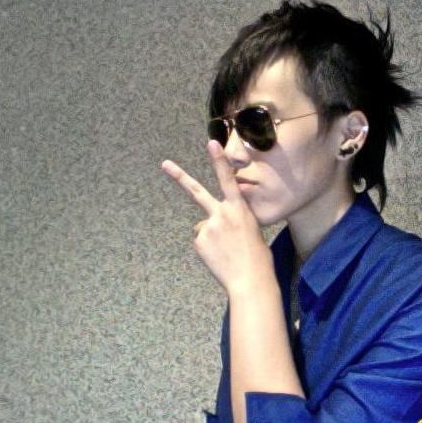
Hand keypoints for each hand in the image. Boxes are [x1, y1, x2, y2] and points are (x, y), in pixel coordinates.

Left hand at [160, 140, 273, 293]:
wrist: (250, 280)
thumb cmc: (257, 257)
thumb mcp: (251, 231)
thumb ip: (230, 221)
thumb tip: (207, 226)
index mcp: (239, 209)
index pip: (228, 179)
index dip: (219, 161)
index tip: (211, 142)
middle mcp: (221, 214)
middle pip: (196, 192)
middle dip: (179, 176)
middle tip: (164, 164)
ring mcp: (207, 228)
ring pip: (204, 227)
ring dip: (213, 238)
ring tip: (227, 252)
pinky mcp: (199, 242)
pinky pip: (202, 241)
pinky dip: (209, 249)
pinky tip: (220, 258)